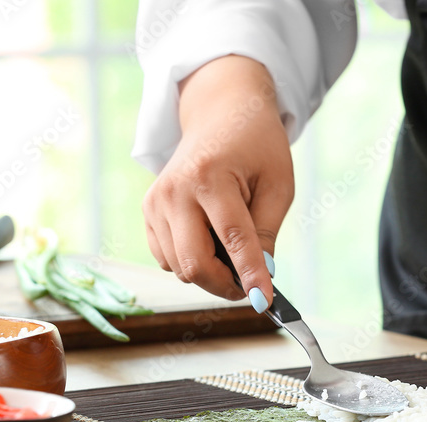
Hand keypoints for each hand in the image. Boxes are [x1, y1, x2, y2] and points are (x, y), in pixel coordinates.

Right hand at [142, 55, 293, 309]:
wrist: (219, 114)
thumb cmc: (256, 146)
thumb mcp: (278, 184)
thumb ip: (267, 232)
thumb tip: (260, 278)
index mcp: (210, 176)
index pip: (232, 238)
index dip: (250, 274)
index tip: (264, 301)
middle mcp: (175, 190)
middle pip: (194, 264)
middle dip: (226, 284)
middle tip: (253, 284)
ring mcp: (155, 202)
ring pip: (180, 268)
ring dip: (211, 272)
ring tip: (233, 245)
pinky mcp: (148, 212)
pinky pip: (168, 260)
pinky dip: (191, 261)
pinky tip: (209, 237)